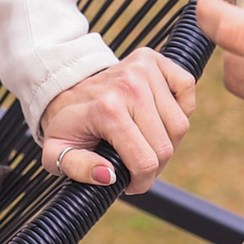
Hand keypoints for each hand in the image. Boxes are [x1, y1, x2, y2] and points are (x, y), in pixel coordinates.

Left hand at [38, 48, 195, 194]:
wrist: (64, 87)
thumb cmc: (66, 124)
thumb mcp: (56, 153)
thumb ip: (78, 169)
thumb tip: (110, 176)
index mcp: (106, 110)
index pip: (145, 161)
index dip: (142, 182)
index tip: (131, 184)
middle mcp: (128, 86)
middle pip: (166, 146)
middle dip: (155, 166)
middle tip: (137, 166)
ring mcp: (143, 69)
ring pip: (180, 124)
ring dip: (168, 141)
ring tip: (146, 142)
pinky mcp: (154, 59)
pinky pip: (186, 88)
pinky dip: (181, 108)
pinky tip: (159, 117)